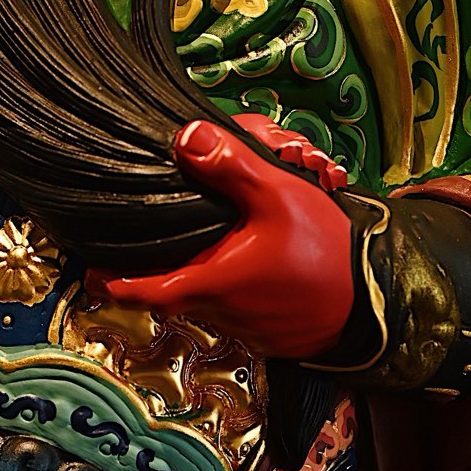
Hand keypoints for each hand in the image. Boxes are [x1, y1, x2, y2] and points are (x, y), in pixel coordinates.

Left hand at [89, 115, 354, 357]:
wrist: (378, 301)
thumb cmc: (326, 253)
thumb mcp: (279, 195)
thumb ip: (232, 165)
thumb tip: (186, 137)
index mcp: (209, 282)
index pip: (141, 290)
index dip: (111, 281)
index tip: (92, 271)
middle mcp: (218, 312)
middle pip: (173, 290)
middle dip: (164, 267)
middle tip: (157, 240)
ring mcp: (243, 327)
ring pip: (204, 301)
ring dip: (202, 277)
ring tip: (212, 245)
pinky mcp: (267, 334)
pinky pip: (234, 311)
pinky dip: (231, 289)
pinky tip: (247, 264)